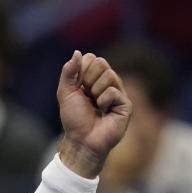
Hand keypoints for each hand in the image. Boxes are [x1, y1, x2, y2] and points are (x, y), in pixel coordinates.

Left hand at [56, 51, 131, 177]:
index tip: (77, 87)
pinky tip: (103, 111)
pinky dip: (103, 101)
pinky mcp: (126, 104)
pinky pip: (113, 91)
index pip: (91, 59)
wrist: (81, 140)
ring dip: (95, 91)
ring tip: (95, 105)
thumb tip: (77, 52)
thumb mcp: (65, 93)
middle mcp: (107, 83)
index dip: (81, 71)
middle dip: (88, 80)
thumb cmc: (74, 119)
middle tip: (86, 96)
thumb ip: (68, 72)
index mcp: (93, 79)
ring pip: (109, 75)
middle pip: (101, 63)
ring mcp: (118, 92)